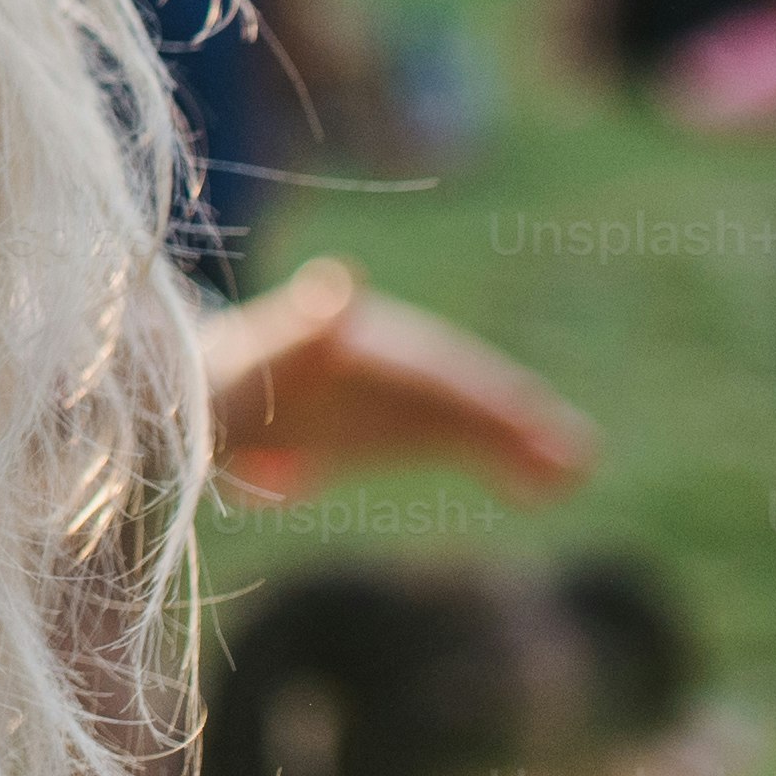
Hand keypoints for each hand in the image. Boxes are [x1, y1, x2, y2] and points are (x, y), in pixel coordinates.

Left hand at [200, 258, 596, 506]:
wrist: (200, 395)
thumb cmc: (226, 376)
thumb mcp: (255, 356)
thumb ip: (298, 328)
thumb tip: (338, 284)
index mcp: (364, 340)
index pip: (434, 369)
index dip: (481, 393)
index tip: (525, 415)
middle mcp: (392, 363)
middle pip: (465, 392)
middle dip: (518, 420)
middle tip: (575, 454)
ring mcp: (400, 398)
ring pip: (474, 420)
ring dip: (523, 444)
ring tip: (575, 473)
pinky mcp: (399, 431)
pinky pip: (460, 444)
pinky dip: (500, 462)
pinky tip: (538, 491)